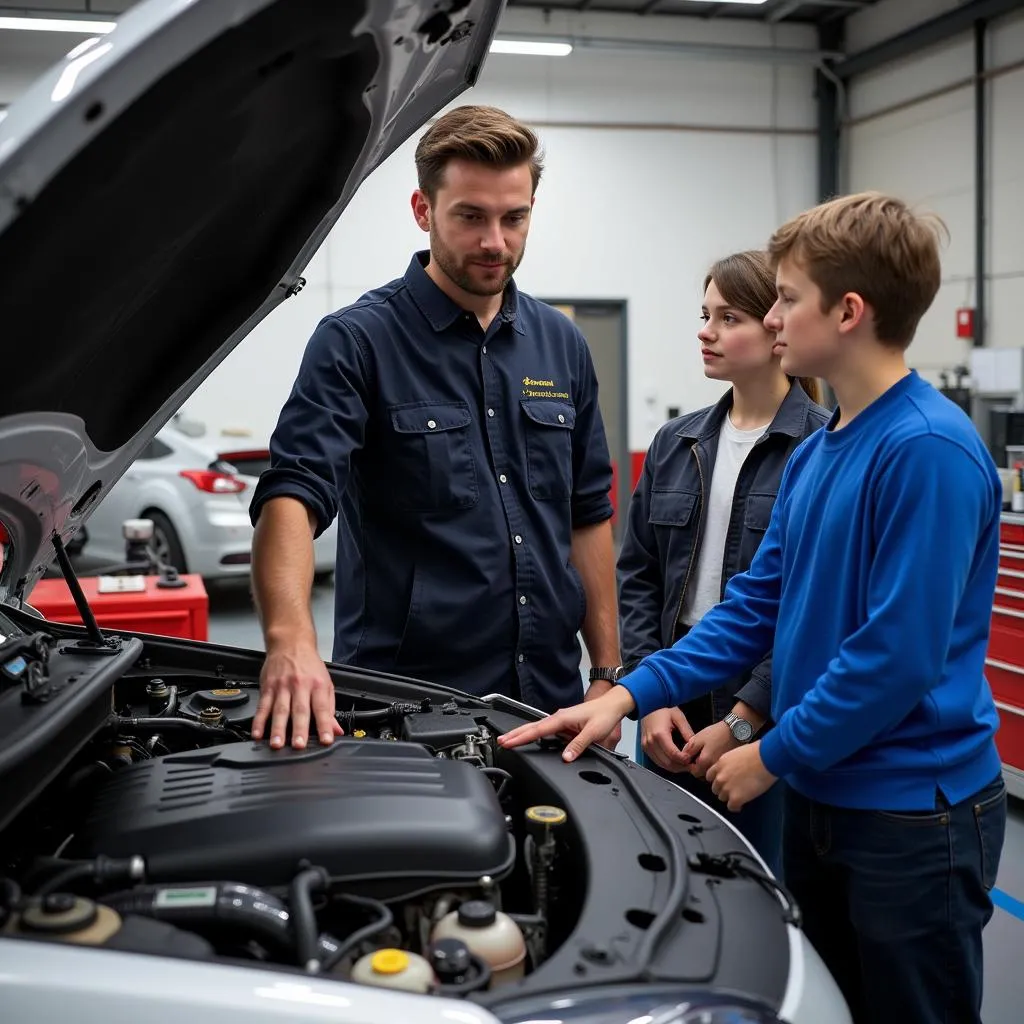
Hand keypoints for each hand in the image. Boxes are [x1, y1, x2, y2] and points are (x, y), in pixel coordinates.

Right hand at [252, 643, 343, 749]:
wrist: (291, 643)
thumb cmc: (309, 666)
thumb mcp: (326, 683)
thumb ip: (330, 709)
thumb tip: (336, 730)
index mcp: (318, 685)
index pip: (323, 708)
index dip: (325, 725)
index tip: (326, 740)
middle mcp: (300, 685)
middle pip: (300, 710)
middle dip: (299, 730)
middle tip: (298, 746)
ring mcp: (282, 686)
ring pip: (279, 710)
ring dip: (277, 729)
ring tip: (277, 744)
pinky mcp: (268, 687)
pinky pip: (262, 706)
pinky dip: (259, 721)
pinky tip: (257, 733)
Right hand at [498, 685, 635, 761]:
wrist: (612, 705)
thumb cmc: (604, 715)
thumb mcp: (594, 732)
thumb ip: (578, 745)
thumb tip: (565, 758)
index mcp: (562, 718)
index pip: (538, 730)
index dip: (522, 737)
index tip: (508, 742)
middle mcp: (559, 717)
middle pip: (532, 727)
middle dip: (515, 734)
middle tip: (500, 741)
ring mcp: (561, 720)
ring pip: (537, 728)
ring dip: (523, 734)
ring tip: (509, 741)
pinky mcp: (564, 724)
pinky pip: (545, 730)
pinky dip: (534, 734)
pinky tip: (530, 739)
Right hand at [640, 707, 692, 772]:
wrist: (648, 704)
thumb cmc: (663, 708)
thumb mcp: (678, 717)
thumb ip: (687, 732)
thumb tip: (695, 746)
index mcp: (659, 734)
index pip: (673, 755)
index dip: (684, 760)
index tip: (693, 760)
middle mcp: (651, 742)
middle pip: (667, 763)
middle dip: (681, 767)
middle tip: (691, 766)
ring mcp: (646, 746)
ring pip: (661, 765)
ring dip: (674, 768)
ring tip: (685, 765)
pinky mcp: (644, 747)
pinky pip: (656, 761)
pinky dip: (666, 764)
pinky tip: (675, 762)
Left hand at [683, 721, 739, 778]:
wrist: (736, 730)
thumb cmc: (717, 733)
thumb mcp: (698, 737)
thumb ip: (689, 749)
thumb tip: (683, 757)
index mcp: (705, 761)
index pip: (694, 772)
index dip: (691, 766)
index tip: (693, 758)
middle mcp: (714, 768)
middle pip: (703, 776)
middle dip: (699, 768)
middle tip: (701, 756)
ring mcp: (723, 769)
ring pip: (712, 775)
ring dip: (708, 769)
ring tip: (709, 756)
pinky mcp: (729, 767)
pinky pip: (720, 772)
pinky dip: (716, 768)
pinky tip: (716, 757)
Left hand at [705, 741, 776, 811]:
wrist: (766, 758)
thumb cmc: (757, 753)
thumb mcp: (736, 753)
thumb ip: (730, 764)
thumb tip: (733, 769)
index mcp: (720, 764)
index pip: (710, 776)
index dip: (717, 779)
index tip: (723, 782)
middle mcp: (720, 776)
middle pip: (715, 788)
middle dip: (723, 789)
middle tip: (733, 789)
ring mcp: (727, 788)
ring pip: (722, 798)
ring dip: (730, 797)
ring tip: (739, 796)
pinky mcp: (736, 798)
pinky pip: (732, 807)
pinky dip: (736, 807)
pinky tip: (741, 805)